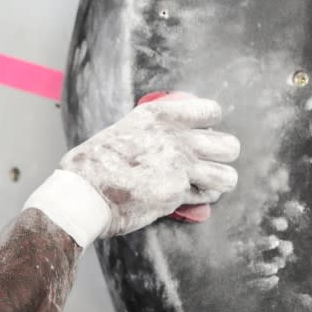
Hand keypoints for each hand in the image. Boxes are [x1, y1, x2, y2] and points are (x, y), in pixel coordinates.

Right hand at [60, 95, 240, 236]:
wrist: (82, 193)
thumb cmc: (90, 165)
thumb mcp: (119, 131)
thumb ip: (146, 132)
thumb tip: (156, 139)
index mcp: (159, 116)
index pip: (210, 111)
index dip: (208, 124)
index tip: (199, 132)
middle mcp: (175, 138)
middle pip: (228, 145)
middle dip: (220, 156)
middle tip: (204, 162)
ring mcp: (180, 168)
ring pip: (227, 176)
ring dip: (217, 181)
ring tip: (203, 183)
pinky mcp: (177, 195)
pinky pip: (206, 197)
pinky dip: (200, 199)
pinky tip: (185, 197)